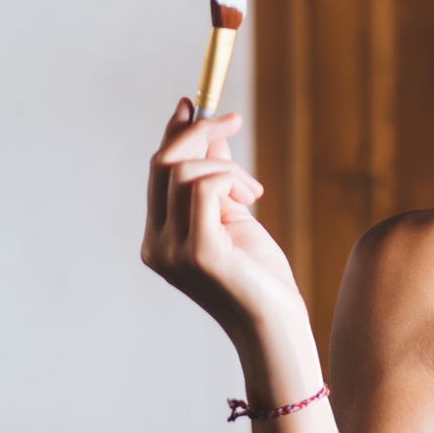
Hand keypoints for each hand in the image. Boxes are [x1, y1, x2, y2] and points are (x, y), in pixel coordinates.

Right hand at [141, 99, 304, 349]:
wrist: (277, 328)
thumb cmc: (261, 279)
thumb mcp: (237, 217)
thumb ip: (220, 178)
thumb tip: (212, 132)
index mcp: (160, 238)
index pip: (157, 173)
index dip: (174, 133)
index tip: (195, 104)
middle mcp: (156, 245)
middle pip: (163, 165)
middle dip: (198, 132)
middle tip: (234, 121)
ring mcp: (172, 251)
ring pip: (184, 172)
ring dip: (226, 166)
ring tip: (255, 192)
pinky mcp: (198, 253)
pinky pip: (204, 188)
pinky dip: (230, 179)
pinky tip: (250, 198)